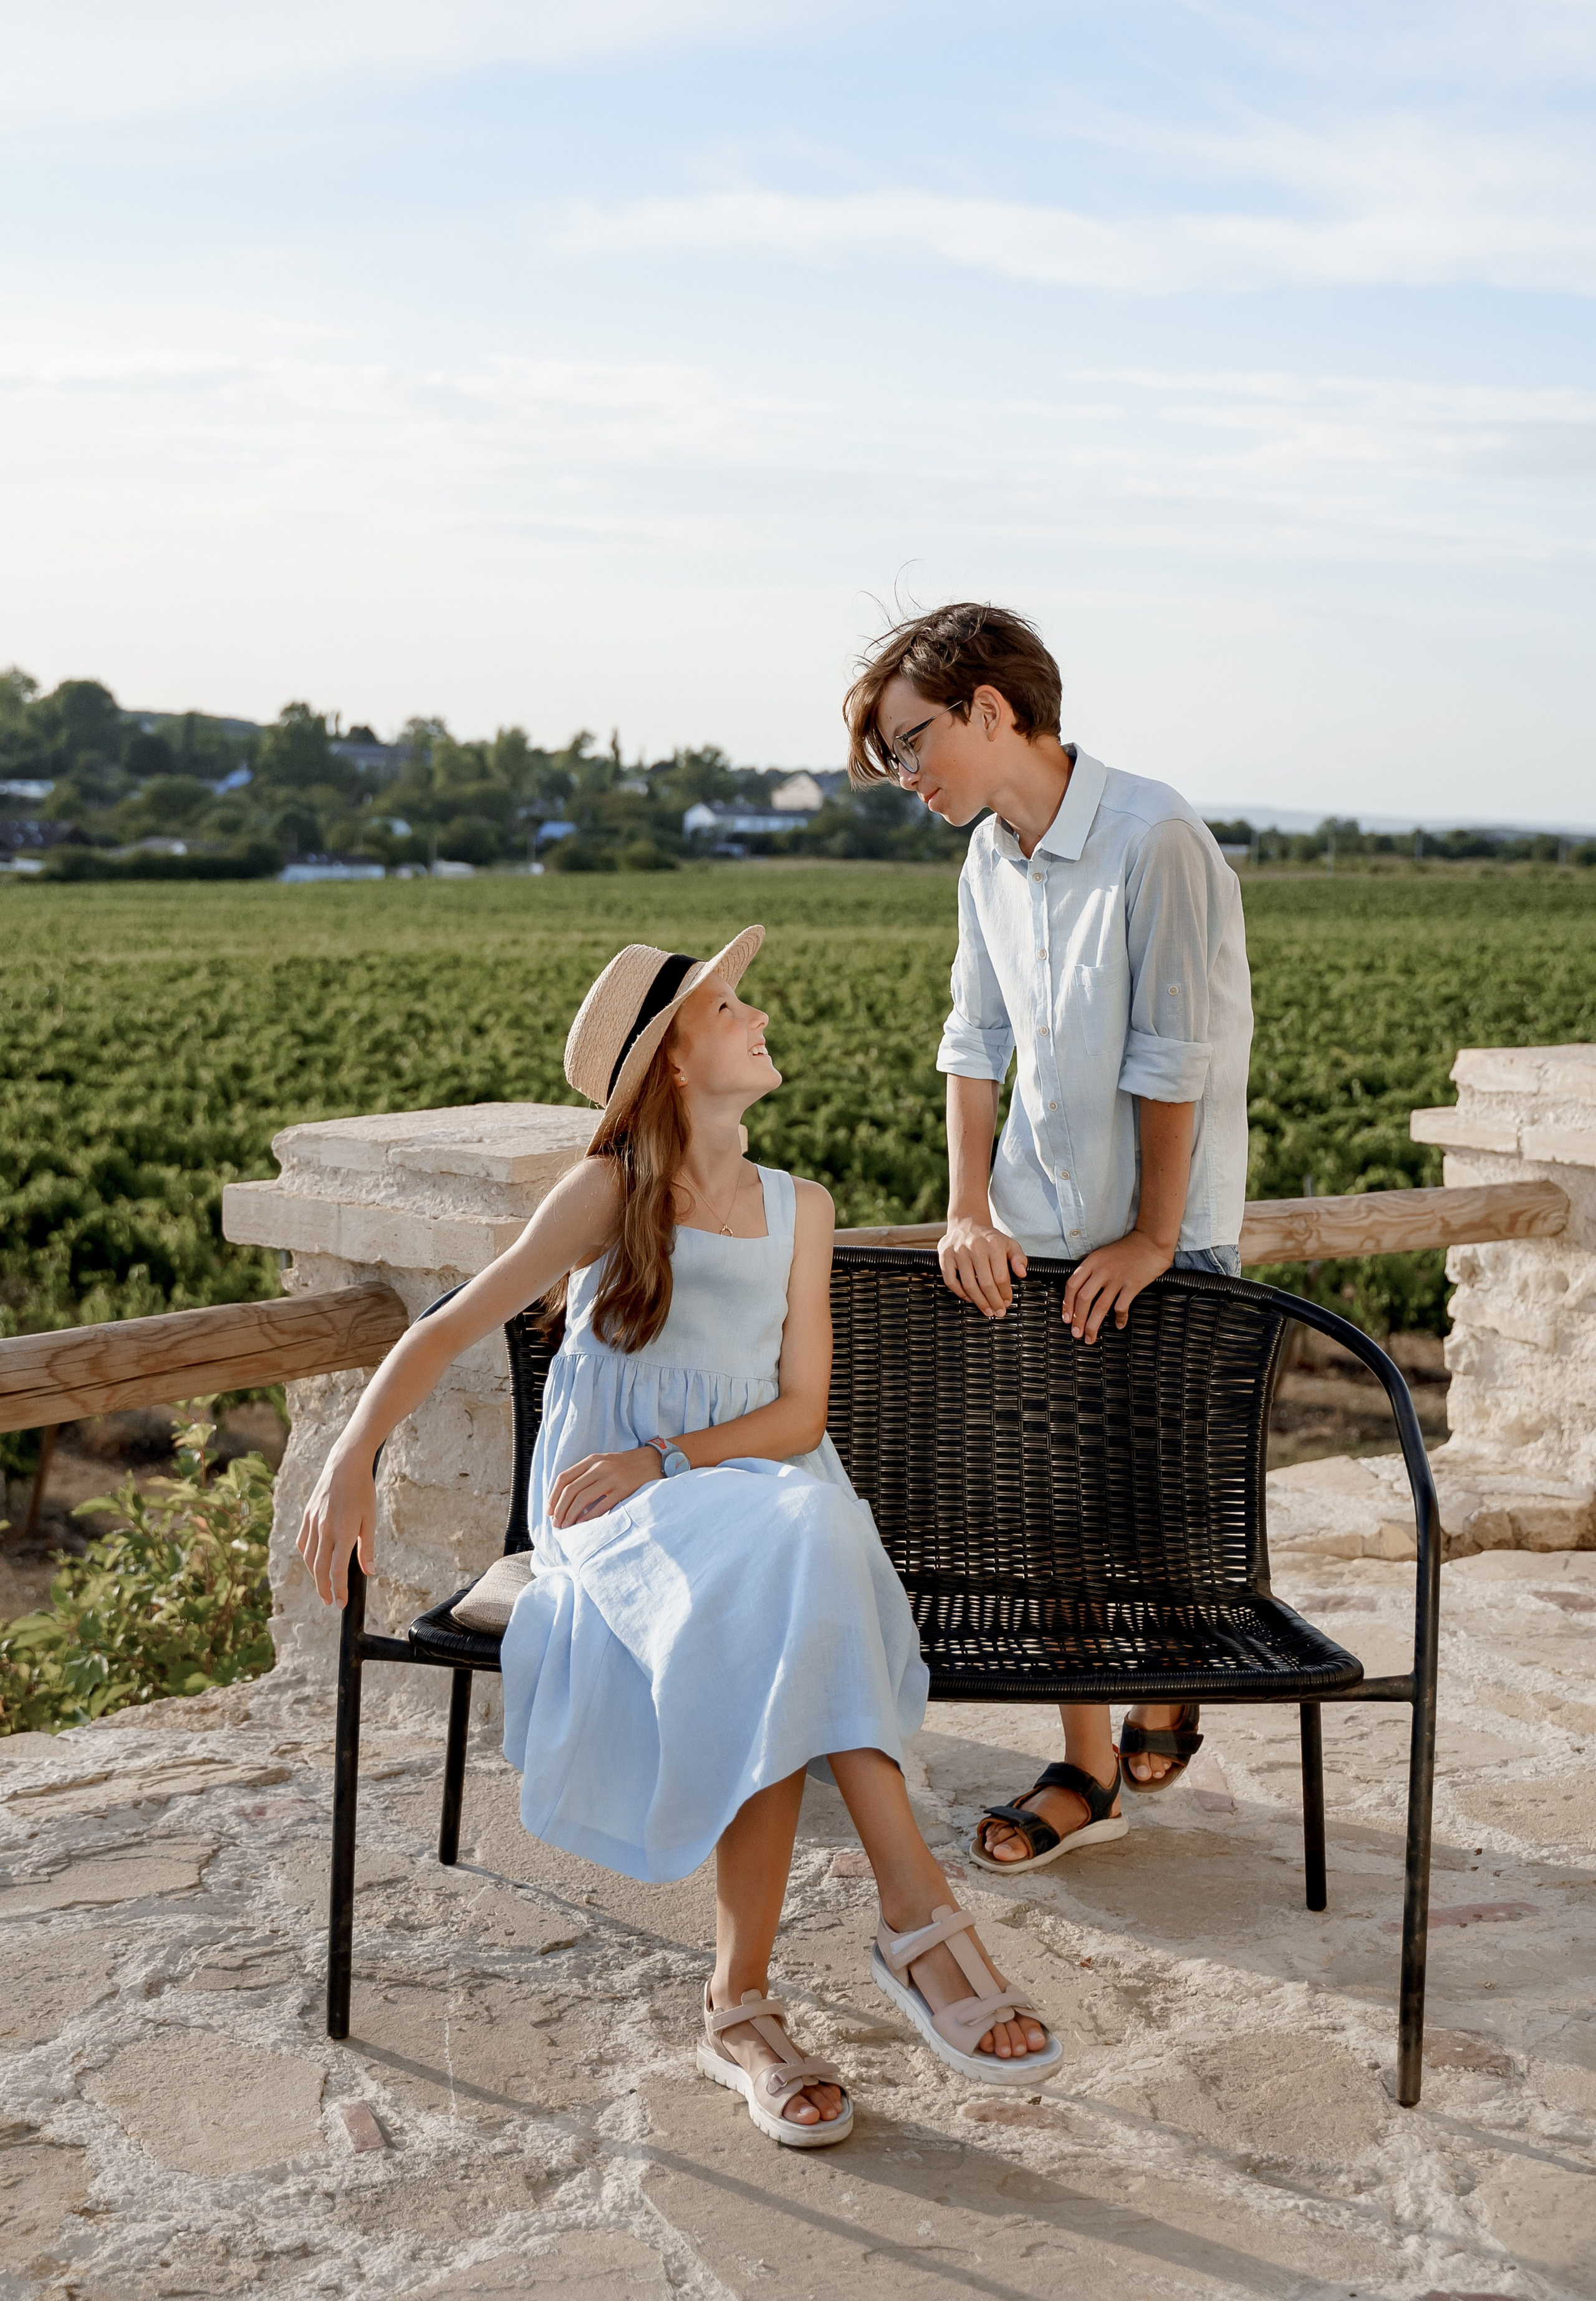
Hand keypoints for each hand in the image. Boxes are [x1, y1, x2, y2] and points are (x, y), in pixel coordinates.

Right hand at [296, 1448, 377, 1607]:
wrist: (345, 1463)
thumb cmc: (362, 1490)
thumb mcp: (369, 1518)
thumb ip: (366, 1546)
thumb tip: (368, 1571)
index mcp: (342, 1531)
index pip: (337, 1569)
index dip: (338, 1589)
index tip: (340, 1603)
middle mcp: (324, 1528)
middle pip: (319, 1568)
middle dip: (324, 1589)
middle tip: (330, 1601)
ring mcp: (312, 1521)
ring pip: (308, 1557)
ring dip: (314, 1575)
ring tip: (323, 1586)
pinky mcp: (307, 1515)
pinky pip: (303, 1542)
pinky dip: (306, 1556)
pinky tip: (312, 1563)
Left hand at [549, 1445, 662, 1529]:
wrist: (652, 1461)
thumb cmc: (624, 1466)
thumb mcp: (602, 1463)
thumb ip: (585, 1475)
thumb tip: (564, 1499)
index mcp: (591, 1460)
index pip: (564, 1478)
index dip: (554, 1496)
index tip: (549, 1510)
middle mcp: (599, 1468)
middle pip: (571, 1490)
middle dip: (560, 1509)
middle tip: (556, 1523)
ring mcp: (612, 1478)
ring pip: (583, 1499)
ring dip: (571, 1515)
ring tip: (566, 1526)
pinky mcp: (623, 1489)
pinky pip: (601, 1506)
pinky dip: (589, 1516)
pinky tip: (583, 1524)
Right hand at [939, 1214, 1028, 1318]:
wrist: (967, 1223)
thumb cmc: (990, 1238)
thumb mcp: (1010, 1244)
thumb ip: (1019, 1258)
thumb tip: (1022, 1273)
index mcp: (993, 1244)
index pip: (1001, 1276)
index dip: (1005, 1293)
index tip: (1007, 1302)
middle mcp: (975, 1247)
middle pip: (985, 1283)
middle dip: (993, 1301)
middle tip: (998, 1312)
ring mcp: (958, 1252)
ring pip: (968, 1285)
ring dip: (978, 1301)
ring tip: (986, 1310)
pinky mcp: (944, 1256)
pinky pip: (950, 1281)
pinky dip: (960, 1293)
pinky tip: (969, 1298)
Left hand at [1062, 1229, 1173, 1343]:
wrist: (1150, 1242)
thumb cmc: (1126, 1250)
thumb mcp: (1102, 1254)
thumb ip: (1090, 1270)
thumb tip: (1078, 1293)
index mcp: (1092, 1262)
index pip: (1072, 1285)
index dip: (1067, 1304)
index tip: (1066, 1318)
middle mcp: (1102, 1270)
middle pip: (1084, 1299)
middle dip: (1078, 1319)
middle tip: (1076, 1333)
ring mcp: (1117, 1278)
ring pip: (1100, 1306)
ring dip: (1093, 1325)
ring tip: (1090, 1337)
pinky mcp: (1133, 1285)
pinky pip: (1122, 1306)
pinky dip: (1120, 1318)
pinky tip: (1119, 1325)